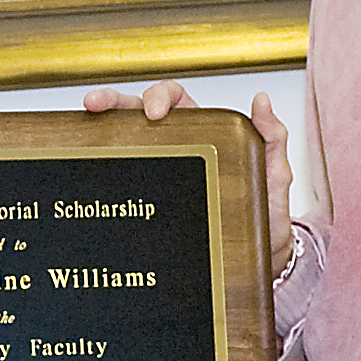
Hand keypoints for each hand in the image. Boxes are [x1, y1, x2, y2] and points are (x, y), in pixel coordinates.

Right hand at [83, 86, 293, 276]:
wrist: (260, 264)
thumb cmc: (267, 217)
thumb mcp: (275, 175)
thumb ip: (272, 137)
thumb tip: (262, 101)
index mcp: (205, 133)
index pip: (177, 99)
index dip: (161, 96)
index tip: (153, 112)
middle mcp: (179, 147)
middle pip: (139, 111)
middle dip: (115, 100)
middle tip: (97, 103)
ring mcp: (162, 172)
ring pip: (125, 139)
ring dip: (102, 123)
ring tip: (85, 119)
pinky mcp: (152, 200)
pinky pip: (124, 178)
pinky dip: (101, 164)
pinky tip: (86, 161)